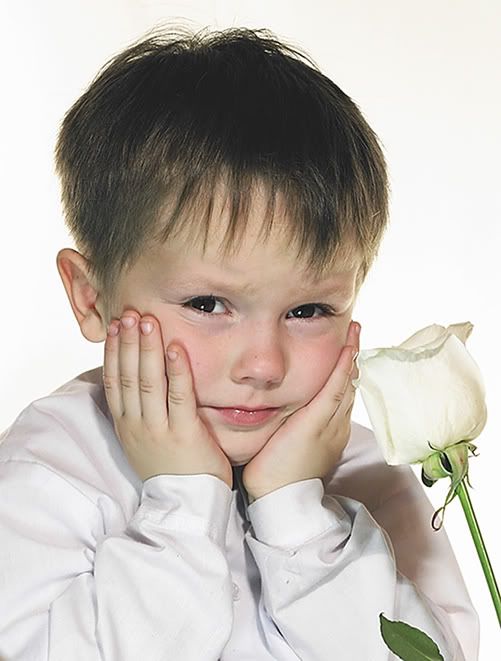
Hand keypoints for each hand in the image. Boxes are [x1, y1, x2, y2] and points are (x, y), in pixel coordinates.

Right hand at [103, 310, 232, 487]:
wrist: (186, 505)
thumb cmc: (171, 468)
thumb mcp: (144, 440)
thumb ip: (140, 412)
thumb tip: (138, 380)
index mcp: (126, 426)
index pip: (113, 382)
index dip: (112, 352)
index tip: (114, 327)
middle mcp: (137, 426)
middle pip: (128, 376)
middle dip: (127, 343)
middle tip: (128, 314)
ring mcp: (159, 430)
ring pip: (148, 382)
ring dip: (147, 349)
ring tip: (147, 322)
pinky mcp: (184, 433)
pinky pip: (179, 396)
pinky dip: (176, 371)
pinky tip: (175, 348)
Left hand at [242, 321, 359, 500]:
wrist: (280, 501)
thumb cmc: (277, 478)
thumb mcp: (288, 446)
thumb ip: (289, 427)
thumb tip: (280, 413)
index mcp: (329, 431)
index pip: (339, 395)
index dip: (345, 372)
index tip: (347, 352)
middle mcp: (336, 425)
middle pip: (349, 385)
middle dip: (353, 358)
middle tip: (355, 333)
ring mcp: (330, 424)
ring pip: (346, 383)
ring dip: (351, 355)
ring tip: (354, 331)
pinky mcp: (317, 423)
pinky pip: (335, 390)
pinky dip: (343, 368)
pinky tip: (348, 350)